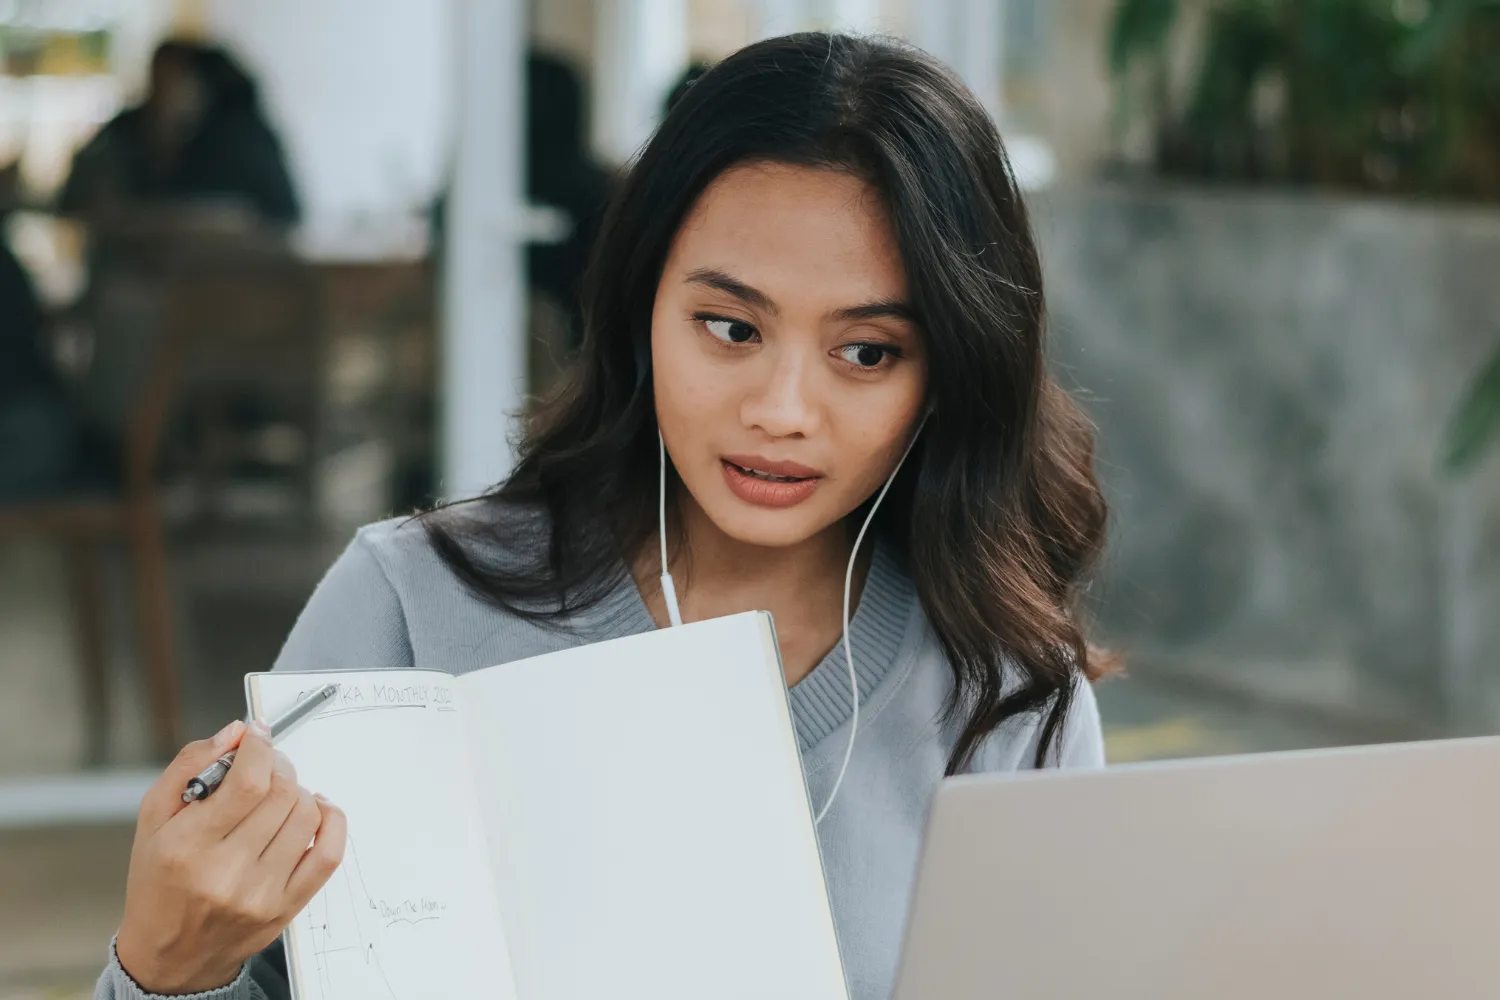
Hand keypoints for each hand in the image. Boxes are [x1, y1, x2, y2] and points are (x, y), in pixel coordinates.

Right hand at [115, 720, 345, 993]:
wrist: (169, 954)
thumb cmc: (159, 881)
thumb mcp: (153, 819)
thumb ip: (189, 766)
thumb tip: (236, 732)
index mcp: (186, 846)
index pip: (248, 783)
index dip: (260, 749)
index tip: (258, 736)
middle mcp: (225, 873)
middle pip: (282, 795)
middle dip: (278, 766)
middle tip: (267, 765)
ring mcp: (261, 894)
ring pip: (307, 817)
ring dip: (299, 791)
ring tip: (280, 793)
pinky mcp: (286, 908)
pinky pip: (329, 854)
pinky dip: (331, 821)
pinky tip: (315, 811)